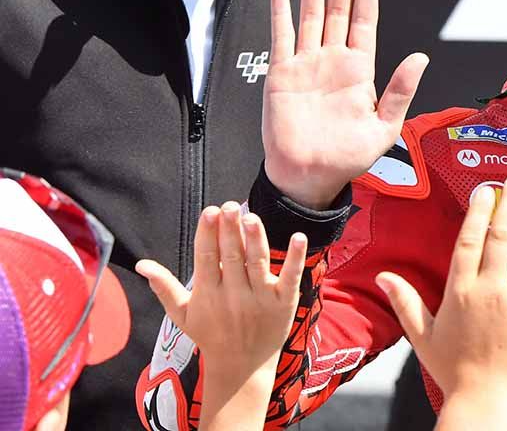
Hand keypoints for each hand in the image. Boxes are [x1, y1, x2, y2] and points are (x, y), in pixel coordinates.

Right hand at [135, 203, 307, 379]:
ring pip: (258, 263)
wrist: (241, 367)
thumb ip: (164, 287)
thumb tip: (141, 265)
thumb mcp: (182, 314)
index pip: (207, 258)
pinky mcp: (284, 302)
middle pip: (232, 256)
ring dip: (255, 239)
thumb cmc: (210, 335)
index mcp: (208, 294)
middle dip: (230, 230)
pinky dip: (295, 258)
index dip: (208, 234)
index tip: (209, 211)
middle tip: (229, 206)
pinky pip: (291, 277)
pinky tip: (299, 237)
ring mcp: (261, 298)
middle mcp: (234, 295)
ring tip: (251, 217)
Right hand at [263, 0, 428, 208]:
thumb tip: (421, 57)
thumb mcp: (384, 127)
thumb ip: (400, 90)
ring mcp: (307, 64)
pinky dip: (281, 13)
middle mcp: (333, 61)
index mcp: (360, 70)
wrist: (308, 177)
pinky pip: (282, 37)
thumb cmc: (347, 158)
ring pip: (311, 15)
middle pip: (339, 10)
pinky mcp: (281, 74)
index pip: (365, 22)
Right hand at [376, 177, 506, 423]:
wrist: (486, 402)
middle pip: (502, 235)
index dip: (479, 211)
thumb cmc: (454, 372)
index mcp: (460, 291)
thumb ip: (405, 302)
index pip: (470, 240)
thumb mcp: (422, 336)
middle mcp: (490, 289)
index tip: (487, 191)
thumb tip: (384, 275)